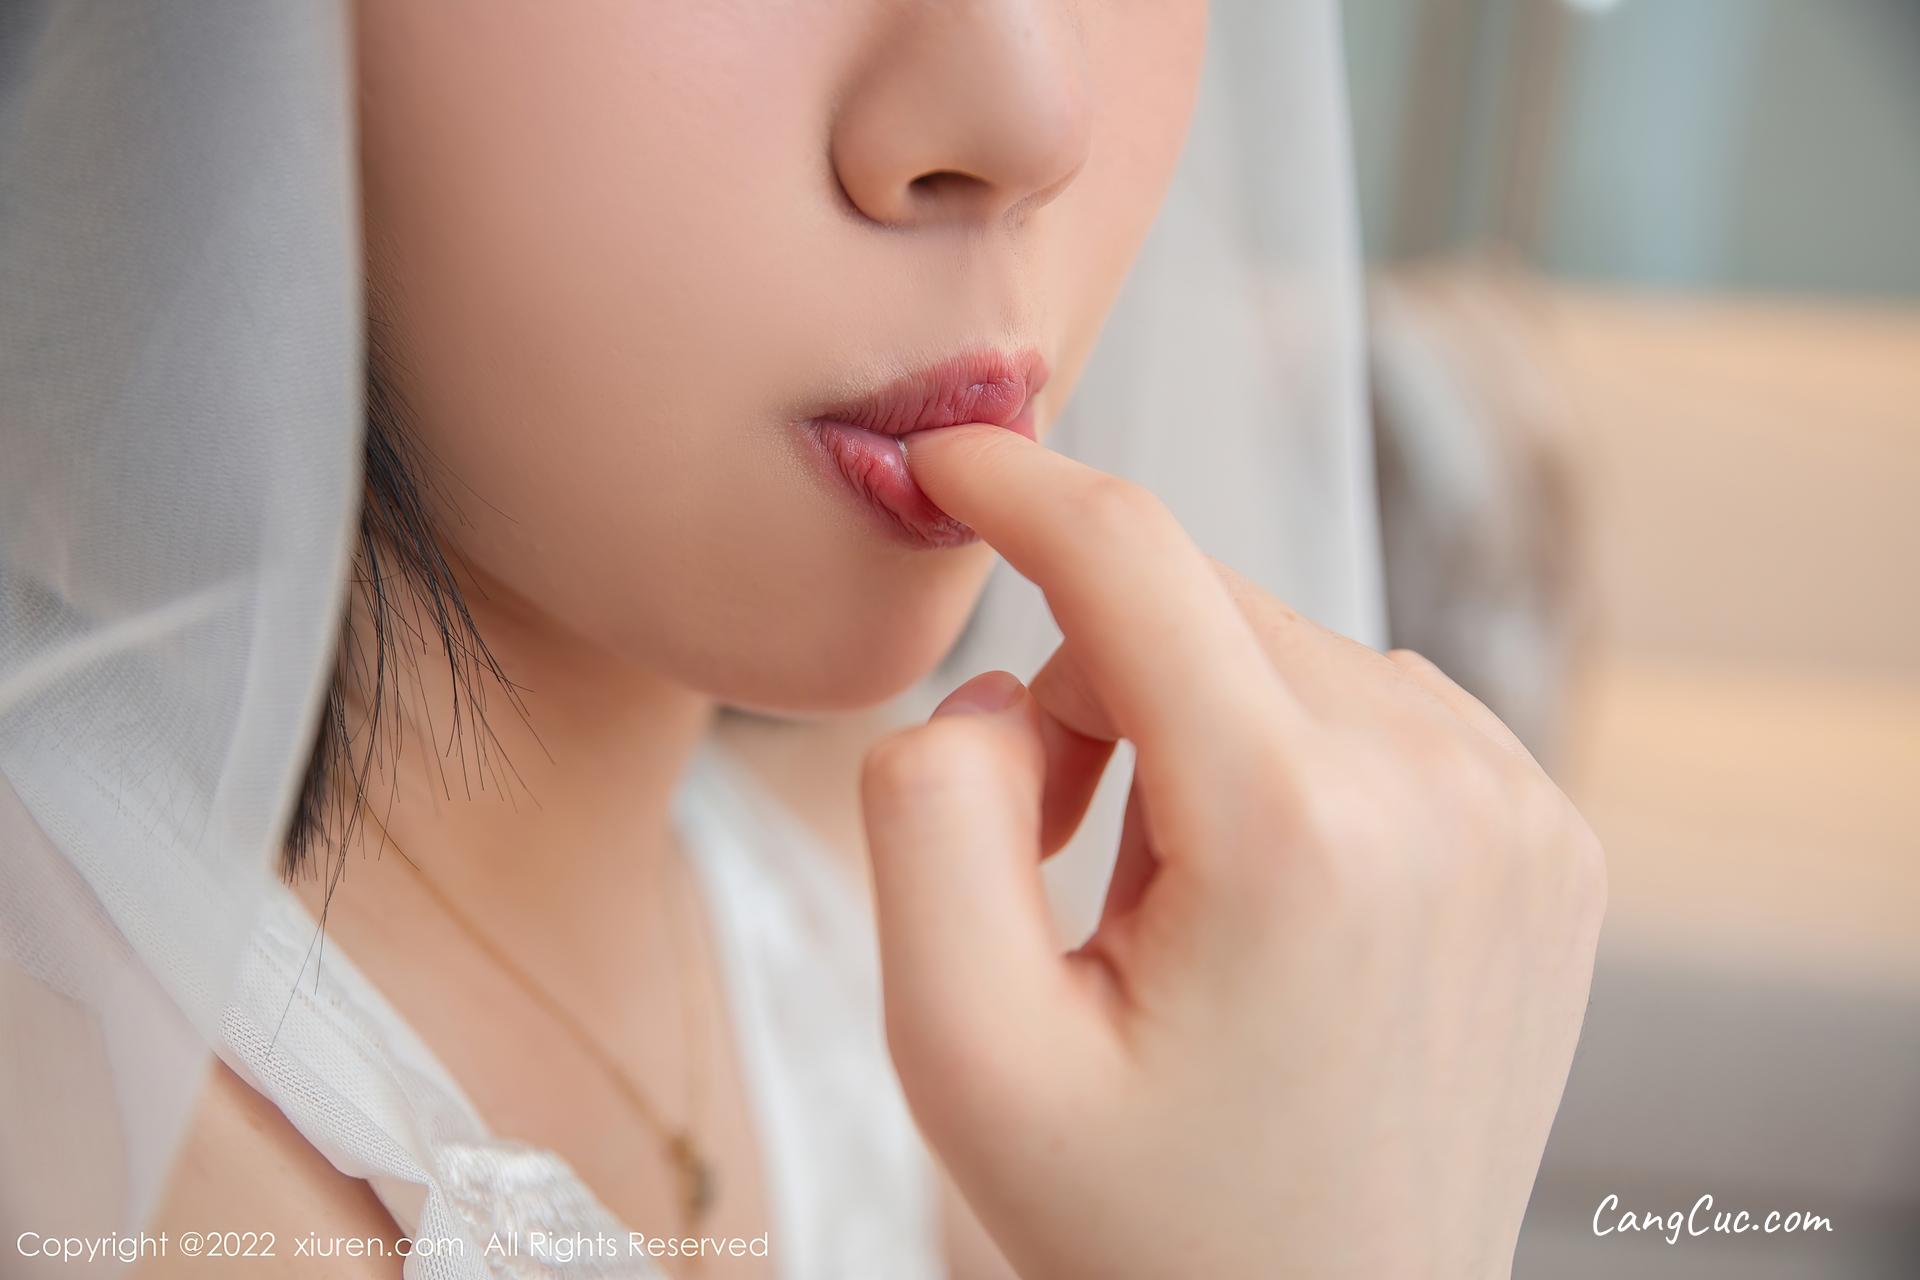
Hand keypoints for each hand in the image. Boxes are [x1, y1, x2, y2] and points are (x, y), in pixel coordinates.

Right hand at [862, 425, 1605, 1278]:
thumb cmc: (1144, 1218)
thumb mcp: (962, 1052)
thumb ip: (927, 820)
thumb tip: (1002, 688)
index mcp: (1295, 833)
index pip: (1133, 557)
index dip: (1020, 484)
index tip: (946, 455)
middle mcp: (1441, 787)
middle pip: (1198, 607)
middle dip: (1093, 685)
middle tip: (1061, 854)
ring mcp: (1519, 806)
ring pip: (1282, 650)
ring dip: (1192, 731)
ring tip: (1179, 906)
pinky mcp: (1548, 833)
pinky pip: (1370, 705)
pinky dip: (1286, 759)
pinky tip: (1275, 899)